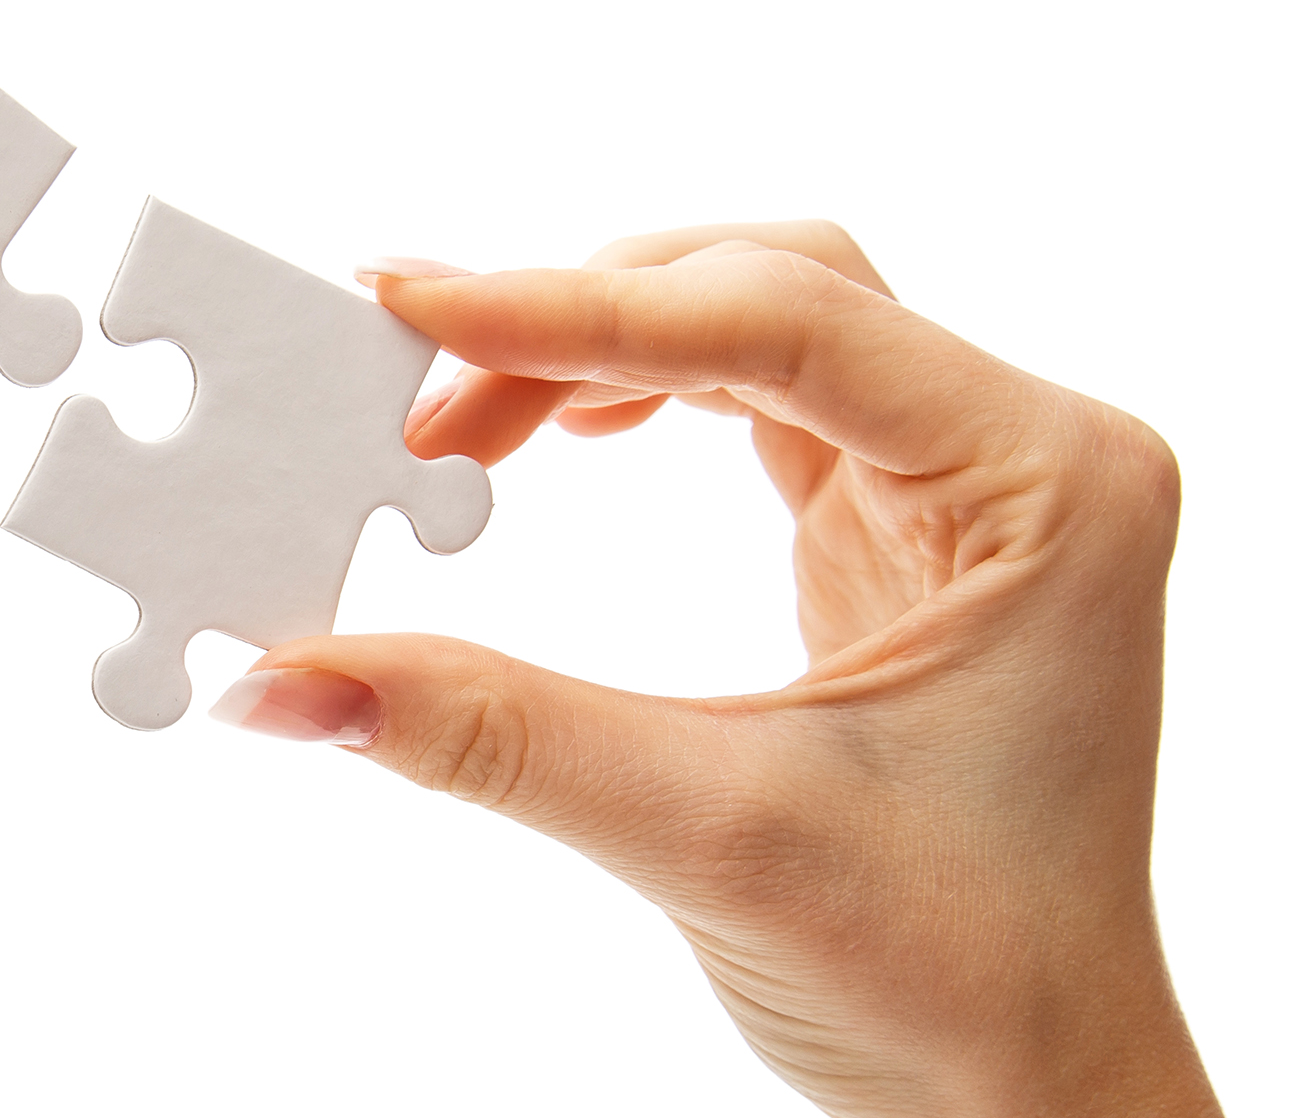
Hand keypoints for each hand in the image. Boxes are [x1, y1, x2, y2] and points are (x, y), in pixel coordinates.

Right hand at [213, 224, 1219, 1115]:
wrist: (1031, 1092)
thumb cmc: (960, 974)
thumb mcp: (710, 834)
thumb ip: (490, 732)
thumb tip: (281, 679)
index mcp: (1043, 486)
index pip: (793, 322)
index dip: (584, 311)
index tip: (415, 311)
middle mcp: (1014, 456)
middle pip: (765, 287)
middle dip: (574, 316)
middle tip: (403, 375)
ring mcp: (956, 489)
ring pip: (747, 328)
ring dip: (586, 350)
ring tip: (445, 421)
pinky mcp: (889, 533)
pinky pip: (745, 403)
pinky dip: (623, 397)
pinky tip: (538, 435)